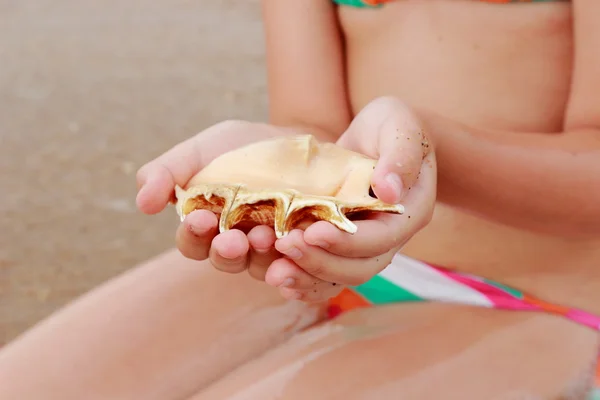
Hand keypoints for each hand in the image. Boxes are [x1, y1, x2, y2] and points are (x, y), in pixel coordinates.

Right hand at [136, 120, 288, 275]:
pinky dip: (297, 261)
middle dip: (226, 252)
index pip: (192, 242)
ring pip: (262, 267)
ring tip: (266, 235)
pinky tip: (298, 245)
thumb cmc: (243, 146)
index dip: (193, 235)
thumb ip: (168, 172)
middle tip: (233, 238)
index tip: (200, 218)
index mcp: (208, 225)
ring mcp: (272, 247)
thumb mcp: (203, 150)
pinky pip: (300, 266)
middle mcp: (237, 243)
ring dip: (261, 256)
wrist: (298, 138)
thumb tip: (143, 204)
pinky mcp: (304, 247)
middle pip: (225, 261)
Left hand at [264, 97, 436, 301]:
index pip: (381, 239)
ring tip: (275, 273)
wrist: (379, 137)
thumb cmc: (391, 126)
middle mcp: (390, 237)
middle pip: (359, 267)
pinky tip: (281, 280)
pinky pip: (327, 275)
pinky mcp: (343, 245)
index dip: (348, 240)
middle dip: (320, 261)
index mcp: (410, 212)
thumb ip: (400, 155)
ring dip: (307, 277)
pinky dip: (305, 283)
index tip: (312, 231)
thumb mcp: (400, 126)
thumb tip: (389, 191)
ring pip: (340, 276)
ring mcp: (366, 245)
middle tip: (284, 246)